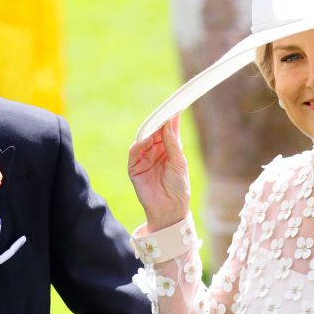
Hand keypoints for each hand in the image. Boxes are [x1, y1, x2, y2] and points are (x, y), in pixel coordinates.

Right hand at [127, 115, 190, 230]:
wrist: (170, 208)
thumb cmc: (178, 187)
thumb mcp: (179, 162)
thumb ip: (172, 144)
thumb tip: (168, 124)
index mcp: (170, 149)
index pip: (169, 130)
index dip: (171, 118)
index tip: (176, 105)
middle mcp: (156, 151)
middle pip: (155, 132)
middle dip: (158, 122)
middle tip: (164, 111)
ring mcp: (144, 159)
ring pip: (144, 140)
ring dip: (148, 132)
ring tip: (155, 124)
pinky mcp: (135, 168)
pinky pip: (134, 153)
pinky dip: (138, 145)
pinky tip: (145, 140)